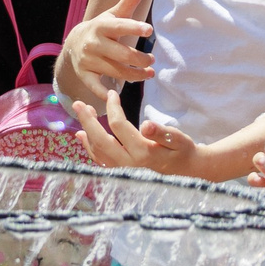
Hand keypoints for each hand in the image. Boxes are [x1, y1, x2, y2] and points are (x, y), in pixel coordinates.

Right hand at [65, 0, 155, 86]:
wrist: (74, 43)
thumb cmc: (102, 29)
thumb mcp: (112, 15)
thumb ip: (127, 2)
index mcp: (101, 26)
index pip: (120, 26)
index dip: (134, 27)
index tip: (149, 30)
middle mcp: (93, 43)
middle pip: (122, 54)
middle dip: (140, 59)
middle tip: (152, 60)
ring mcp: (88, 60)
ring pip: (116, 71)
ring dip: (135, 75)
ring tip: (149, 73)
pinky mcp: (84, 75)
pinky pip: (95, 86)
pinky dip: (104, 92)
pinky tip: (116, 95)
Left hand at [73, 98, 200, 174]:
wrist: (186, 170)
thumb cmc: (182, 151)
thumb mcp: (178, 139)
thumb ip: (161, 133)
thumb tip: (146, 125)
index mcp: (142, 153)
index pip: (119, 127)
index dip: (112, 108)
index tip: (112, 93)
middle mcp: (129, 164)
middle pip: (100, 141)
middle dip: (88, 120)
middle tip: (78, 103)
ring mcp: (123, 170)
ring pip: (97, 151)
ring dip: (87, 131)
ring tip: (82, 113)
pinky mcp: (122, 172)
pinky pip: (100, 160)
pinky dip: (89, 148)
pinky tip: (83, 136)